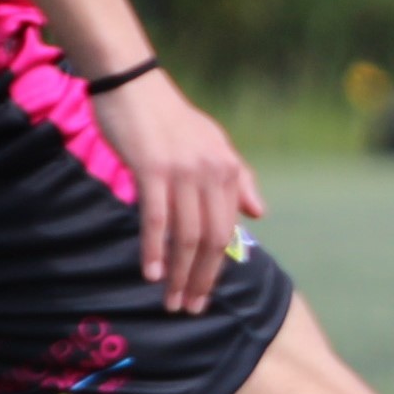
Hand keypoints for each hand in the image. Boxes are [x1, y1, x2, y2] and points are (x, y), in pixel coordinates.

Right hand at [91, 75, 264, 315]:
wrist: (134, 84)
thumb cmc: (169, 119)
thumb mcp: (213, 144)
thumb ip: (238, 180)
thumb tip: (259, 213)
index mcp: (229, 169)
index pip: (228, 229)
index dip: (219, 265)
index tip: (206, 292)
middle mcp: (213, 173)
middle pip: (213, 239)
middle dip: (203, 279)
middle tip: (191, 308)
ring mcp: (184, 172)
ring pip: (187, 236)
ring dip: (180, 274)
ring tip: (172, 301)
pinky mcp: (153, 170)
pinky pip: (157, 218)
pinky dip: (154, 249)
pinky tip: (151, 274)